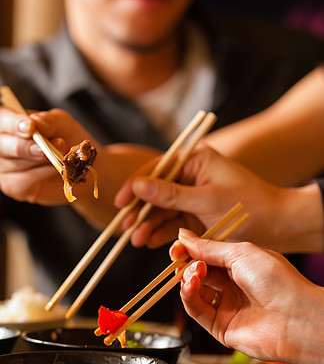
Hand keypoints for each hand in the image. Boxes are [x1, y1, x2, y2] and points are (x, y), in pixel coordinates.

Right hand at [0, 106, 97, 204]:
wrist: (80, 166)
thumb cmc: (67, 140)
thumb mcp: (63, 124)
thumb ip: (49, 120)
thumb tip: (37, 122)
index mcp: (10, 123)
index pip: (2, 119)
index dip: (12, 123)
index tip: (30, 127)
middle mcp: (3, 144)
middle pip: (2, 144)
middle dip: (26, 146)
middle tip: (49, 145)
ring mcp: (5, 166)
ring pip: (14, 163)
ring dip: (41, 160)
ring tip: (60, 156)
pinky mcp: (12, 186)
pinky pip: (23, 180)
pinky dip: (43, 173)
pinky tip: (54, 169)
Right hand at [115, 145, 322, 251]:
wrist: (278, 226)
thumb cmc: (246, 204)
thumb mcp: (205, 199)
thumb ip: (170, 194)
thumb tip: (136, 185)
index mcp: (194, 160)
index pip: (157, 170)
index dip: (136, 186)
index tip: (120, 203)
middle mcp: (191, 175)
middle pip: (156, 191)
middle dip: (141, 210)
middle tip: (126, 228)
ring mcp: (192, 196)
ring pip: (163, 209)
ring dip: (150, 224)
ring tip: (136, 240)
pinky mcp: (196, 214)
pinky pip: (174, 222)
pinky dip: (163, 232)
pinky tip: (151, 242)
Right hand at [171, 229, 323, 362]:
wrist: (294, 317)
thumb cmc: (276, 280)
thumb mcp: (239, 252)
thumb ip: (208, 247)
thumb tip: (184, 236)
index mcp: (238, 263)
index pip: (205, 255)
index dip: (189, 250)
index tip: (177, 246)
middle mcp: (231, 284)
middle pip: (197, 272)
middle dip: (186, 263)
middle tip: (180, 257)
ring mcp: (225, 305)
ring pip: (194, 290)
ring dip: (187, 278)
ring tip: (195, 273)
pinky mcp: (220, 325)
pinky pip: (196, 310)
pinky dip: (188, 296)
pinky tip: (191, 285)